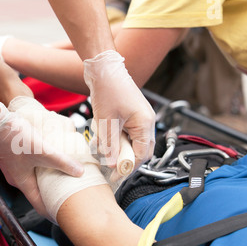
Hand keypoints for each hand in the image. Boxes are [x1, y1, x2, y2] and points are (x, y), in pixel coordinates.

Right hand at [0, 98, 83, 215]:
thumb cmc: (14, 139)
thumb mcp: (43, 151)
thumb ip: (62, 162)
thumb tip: (80, 171)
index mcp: (22, 182)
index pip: (39, 204)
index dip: (52, 210)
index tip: (63, 214)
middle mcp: (16, 177)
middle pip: (37, 190)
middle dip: (51, 193)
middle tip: (67, 193)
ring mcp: (13, 166)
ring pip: (33, 176)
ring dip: (46, 178)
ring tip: (60, 176)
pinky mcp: (12, 154)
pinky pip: (29, 165)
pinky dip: (39, 165)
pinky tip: (48, 157)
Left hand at [84, 50, 155, 172]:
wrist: (103, 69)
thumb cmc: (108, 90)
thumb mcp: (107, 121)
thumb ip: (111, 145)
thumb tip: (113, 164)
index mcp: (145, 123)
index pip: (142, 154)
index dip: (128, 168)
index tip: (116, 176)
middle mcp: (145, 122)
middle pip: (139, 150)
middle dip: (124, 160)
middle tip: (109, 167)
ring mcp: (138, 118)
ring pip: (130, 142)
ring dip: (116, 148)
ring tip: (101, 148)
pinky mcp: (129, 115)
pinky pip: (125, 134)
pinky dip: (114, 139)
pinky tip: (101, 137)